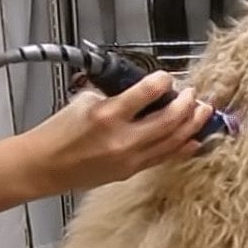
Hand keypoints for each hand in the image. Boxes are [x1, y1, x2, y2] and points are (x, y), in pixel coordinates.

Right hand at [28, 71, 213, 190]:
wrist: (43, 166)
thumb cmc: (59, 133)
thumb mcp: (84, 100)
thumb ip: (115, 94)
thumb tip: (140, 88)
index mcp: (107, 114)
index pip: (147, 92)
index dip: (163, 81)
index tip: (168, 77)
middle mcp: (122, 138)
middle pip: (169, 120)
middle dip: (187, 104)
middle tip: (194, 94)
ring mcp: (129, 158)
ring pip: (172, 140)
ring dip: (192, 124)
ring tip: (204, 112)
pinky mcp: (130, 171)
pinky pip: (164, 158)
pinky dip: (182, 147)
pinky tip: (194, 139)